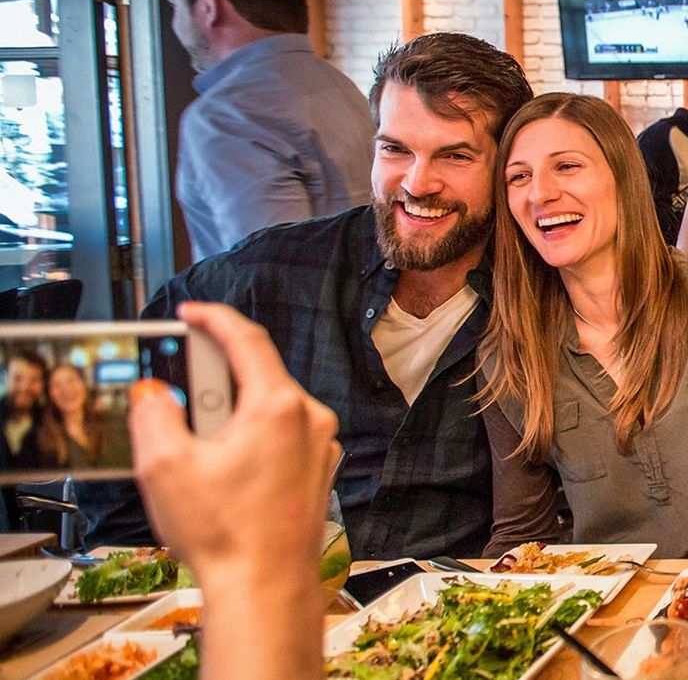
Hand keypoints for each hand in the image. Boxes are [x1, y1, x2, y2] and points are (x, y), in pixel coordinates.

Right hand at [130, 305, 338, 679]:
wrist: (267, 589)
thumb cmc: (226, 534)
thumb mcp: (165, 467)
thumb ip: (154, 415)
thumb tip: (155, 393)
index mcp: (278, 407)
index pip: (247, 340)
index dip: (214, 319)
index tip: (192, 312)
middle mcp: (310, 419)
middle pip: (257, 375)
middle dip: (214, 380)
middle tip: (179, 395)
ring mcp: (320, 446)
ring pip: (269, 408)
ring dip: (231, 413)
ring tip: (198, 447)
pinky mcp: (320, 471)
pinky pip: (282, 436)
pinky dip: (251, 437)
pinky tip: (224, 469)